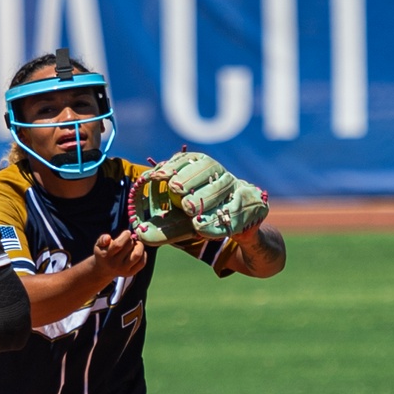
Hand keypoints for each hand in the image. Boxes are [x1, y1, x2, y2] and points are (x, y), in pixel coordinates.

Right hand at [93, 229, 147, 282]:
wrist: (104, 270)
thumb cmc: (103, 253)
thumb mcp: (98, 245)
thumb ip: (102, 239)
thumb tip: (108, 238)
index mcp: (106, 255)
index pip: (118, 245)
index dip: (125, 236)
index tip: (127, 233)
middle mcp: (115, 264)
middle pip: (129, 247)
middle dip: (131, 239)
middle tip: (130, 239)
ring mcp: (123, 269)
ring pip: (137, 255)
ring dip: (139, 246)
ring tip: (136, 244)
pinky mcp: (130, 273)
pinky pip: (142, 263)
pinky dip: (143, 255)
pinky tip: (138, 251)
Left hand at [130, 151, 267, 243]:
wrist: (238, 231)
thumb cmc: (202, 220)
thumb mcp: (181, 223)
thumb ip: (163, 226)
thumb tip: (139, 234)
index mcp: (203, 169)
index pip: (188, 159)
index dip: (173, 166)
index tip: (157, 175)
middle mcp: (222, 175)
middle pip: (208, 167)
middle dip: (190, 177)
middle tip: (175, 189)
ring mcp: (240, 188)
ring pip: (223, 186)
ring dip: (205, 198)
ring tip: (190, 211)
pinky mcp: (254, 205)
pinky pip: (237, 211)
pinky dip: (220, 222)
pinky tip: (205, 229)